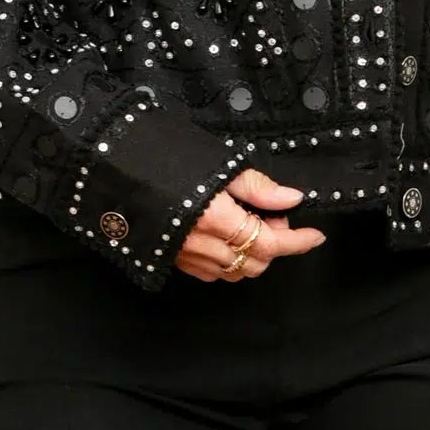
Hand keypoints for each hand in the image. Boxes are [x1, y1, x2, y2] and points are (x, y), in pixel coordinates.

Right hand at [175, 168, 325, 281]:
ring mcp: (185, 257)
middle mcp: (201, 245)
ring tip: (250, 222)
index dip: (297, 242)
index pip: (269, 243)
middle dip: (274, 244)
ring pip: (236, 273)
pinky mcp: (172, 260)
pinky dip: (229, 261)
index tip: (316, 236)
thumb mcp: (218, 163)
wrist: (113, 167)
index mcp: (216, 219)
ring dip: (253, 254)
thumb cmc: (164, 157)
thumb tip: (291, 198)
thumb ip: (256, 186)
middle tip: (274, 215)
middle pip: (256, 263)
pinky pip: (212, 273)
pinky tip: (227, 236)